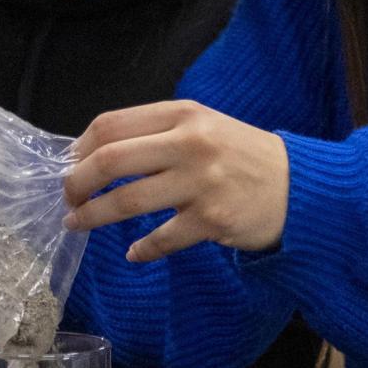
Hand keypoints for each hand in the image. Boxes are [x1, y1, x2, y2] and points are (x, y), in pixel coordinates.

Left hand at [63, 100, 288, 262]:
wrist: (300, 187)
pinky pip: (161, 239)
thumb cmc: (242, 156)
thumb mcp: (204, 127)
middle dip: (78, 182)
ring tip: (78, 224)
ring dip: (94, 216)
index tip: (70, 165)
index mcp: (183, 114)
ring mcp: (201, 183)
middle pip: (111, 160)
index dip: (81, 147)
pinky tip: (134, 253)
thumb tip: (97, 155)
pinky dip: (141, 249)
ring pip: (128, 201)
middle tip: (68, 197)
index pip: (112, 124)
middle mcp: (190, 143)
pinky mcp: (212, 220)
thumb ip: (158, 134)